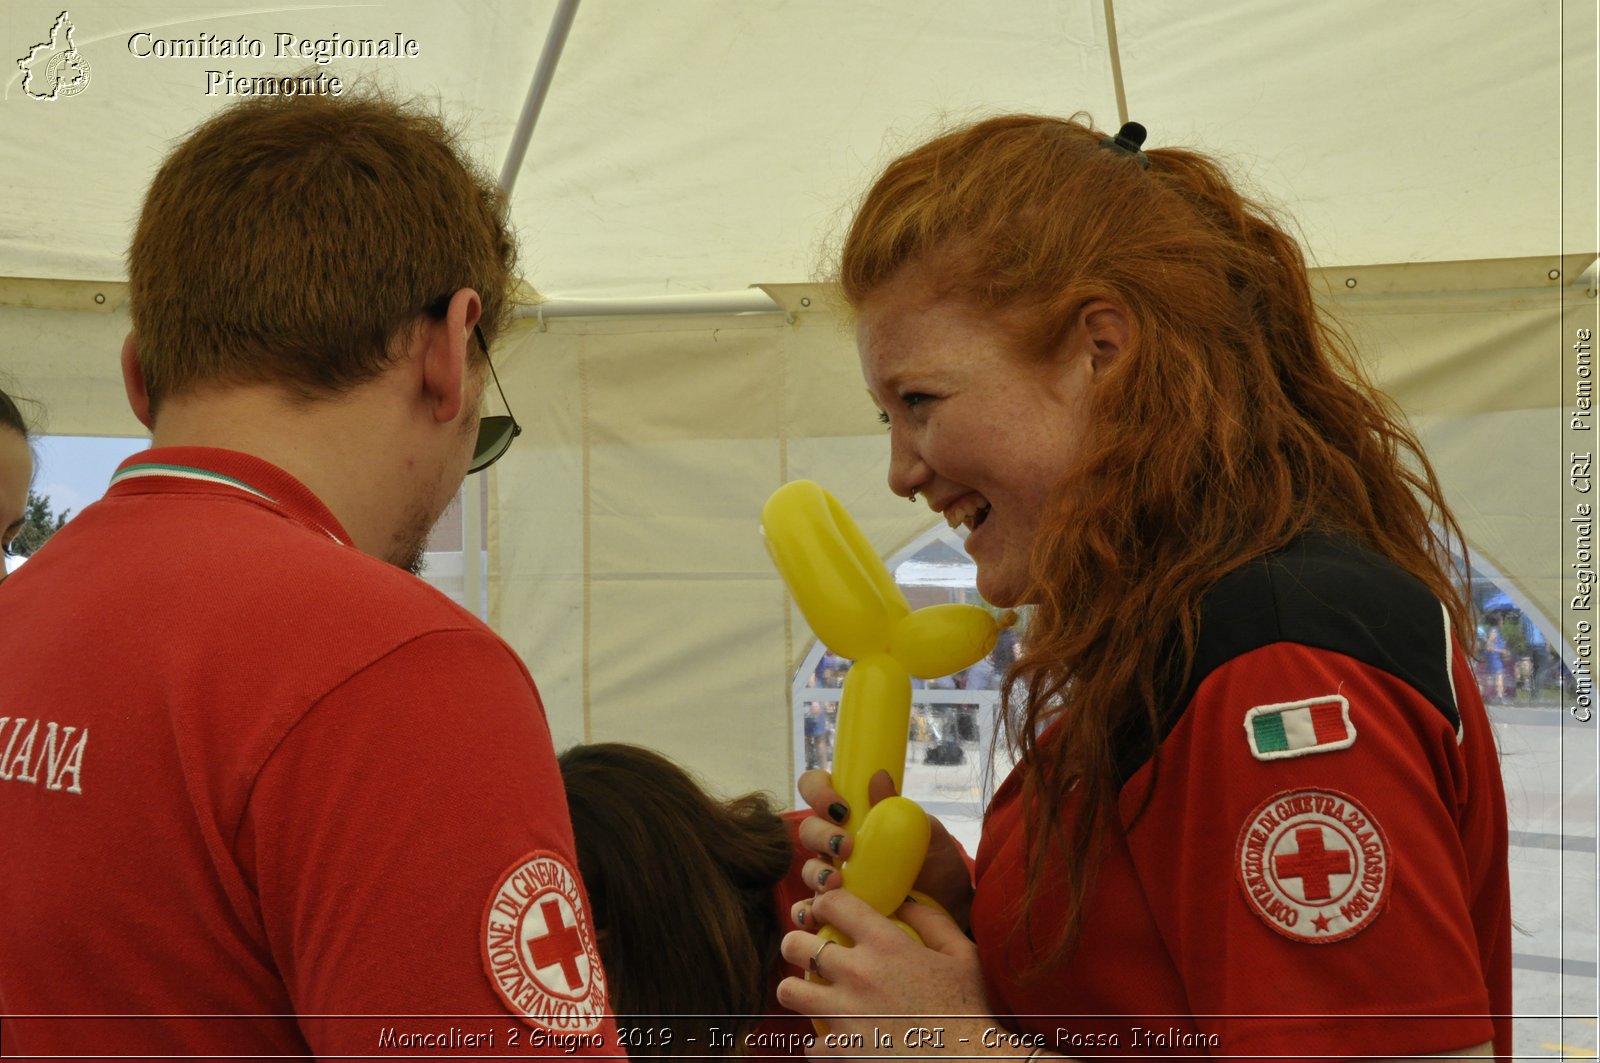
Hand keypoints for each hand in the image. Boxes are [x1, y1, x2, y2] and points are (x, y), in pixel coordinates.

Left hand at [776, 889, 997, 1058]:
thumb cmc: (970, 1011)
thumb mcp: (962, 956)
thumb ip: (932, 920)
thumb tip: (904, 901)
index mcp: (885, 944)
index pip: (832, 903)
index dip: (824, 903)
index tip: (829, 914)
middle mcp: (857, 974)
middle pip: (794, 944)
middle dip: (798, 945)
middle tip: (811, 955)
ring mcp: (844, 1015)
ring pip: (788, 991)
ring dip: (799, 992)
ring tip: (813, 996)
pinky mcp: (840, 1052)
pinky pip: (809, 1043)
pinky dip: (821, 1043)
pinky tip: (839, 1040)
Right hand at [792, 769, 974, 930]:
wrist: (952, 909)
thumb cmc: (938, 865)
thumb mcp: (926, 834)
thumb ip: (899, 808)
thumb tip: (878, 777)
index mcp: (856, 817)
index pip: (819, 790)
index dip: (819, 791)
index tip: (842, 808)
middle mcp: (839, 843)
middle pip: (808, 829)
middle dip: (821, 834)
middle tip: (846, 847)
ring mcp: (835, 877)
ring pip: (807, 867)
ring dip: (815, 872)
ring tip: (836, 883)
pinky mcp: (837, 910)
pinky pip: (808, 909)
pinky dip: (805, 911)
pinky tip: (816, 914)